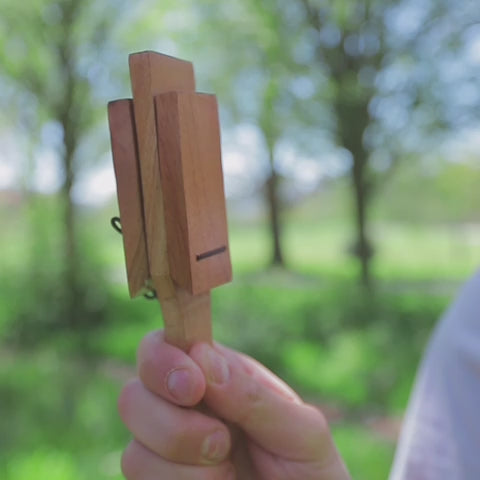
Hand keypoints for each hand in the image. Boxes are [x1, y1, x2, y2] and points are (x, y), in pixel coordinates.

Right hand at [118, 330, 350, 478]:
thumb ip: (254, 396)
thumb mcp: (299, 429)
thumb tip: (202, 357)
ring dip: (181, 467)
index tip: (194, 387)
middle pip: (132, 396)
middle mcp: (184, 408)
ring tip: (228, 472)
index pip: (161, 346)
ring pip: (133, 451)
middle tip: (222, 443)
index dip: (162, 360)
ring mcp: (169, 451)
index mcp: (215, 376)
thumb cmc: (309, 468)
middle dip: (174, 426)